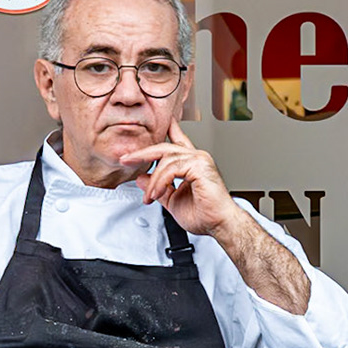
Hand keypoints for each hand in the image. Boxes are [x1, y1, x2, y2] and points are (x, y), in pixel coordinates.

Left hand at [122, 120, 236, 237]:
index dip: (169, 129)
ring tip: (149, 196)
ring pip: (165, 160)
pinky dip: (160, 181)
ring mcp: (199, 160)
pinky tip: (157, 193)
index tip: (159, 122)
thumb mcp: (173, 201)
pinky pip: (172, 169)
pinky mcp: (200, 166)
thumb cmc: (205, 215)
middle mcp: (197, 158)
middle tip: (127, 160)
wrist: (220, 224)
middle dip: (143, 154)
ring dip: (153, 180)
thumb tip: (142, 179)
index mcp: (192, 164)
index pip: (178, 141)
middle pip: (164, 148)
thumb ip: (158, 188)